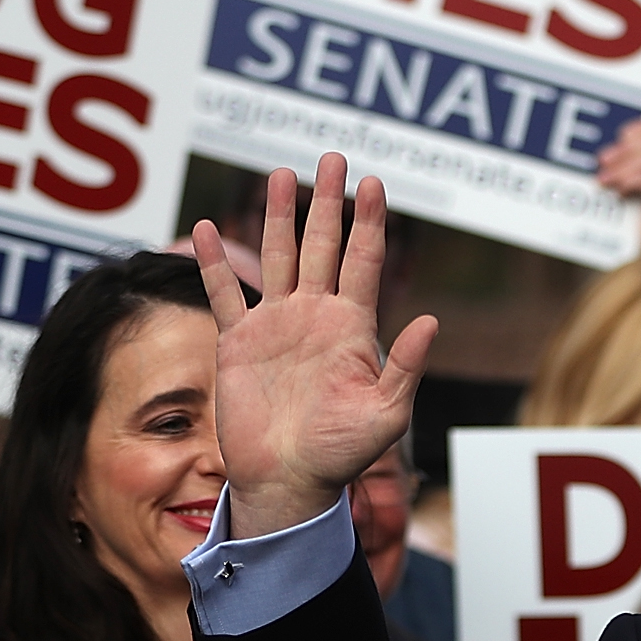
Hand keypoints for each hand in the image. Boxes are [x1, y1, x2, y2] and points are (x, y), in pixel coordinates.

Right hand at [199, 155, 436, 540]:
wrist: (291, 481)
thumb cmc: (343, 455)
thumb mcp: (387, 414)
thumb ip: (407, 366)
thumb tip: (433, 320)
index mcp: (353, 326)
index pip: (364, 260)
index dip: (370, 221)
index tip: (374, 182)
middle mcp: (315, 316)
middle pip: (322, 245)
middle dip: (327, 202)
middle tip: (332, 159)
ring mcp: (276, 325)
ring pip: (277, 256)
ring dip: (278, 215)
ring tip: (281, 174)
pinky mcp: (239, 342)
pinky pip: (224, 293)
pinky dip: (215, 262)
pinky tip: (207, 226)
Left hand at [596, 117, 640, 250]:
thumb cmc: (634, 222)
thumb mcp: (631, 183)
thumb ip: (634, 159)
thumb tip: (627, 133)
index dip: (640, 130)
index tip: (619, 139)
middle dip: (625, 150)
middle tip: (602, 162)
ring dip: (621, 168)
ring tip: (605, 181)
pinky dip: (628, 181)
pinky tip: (620, 193)